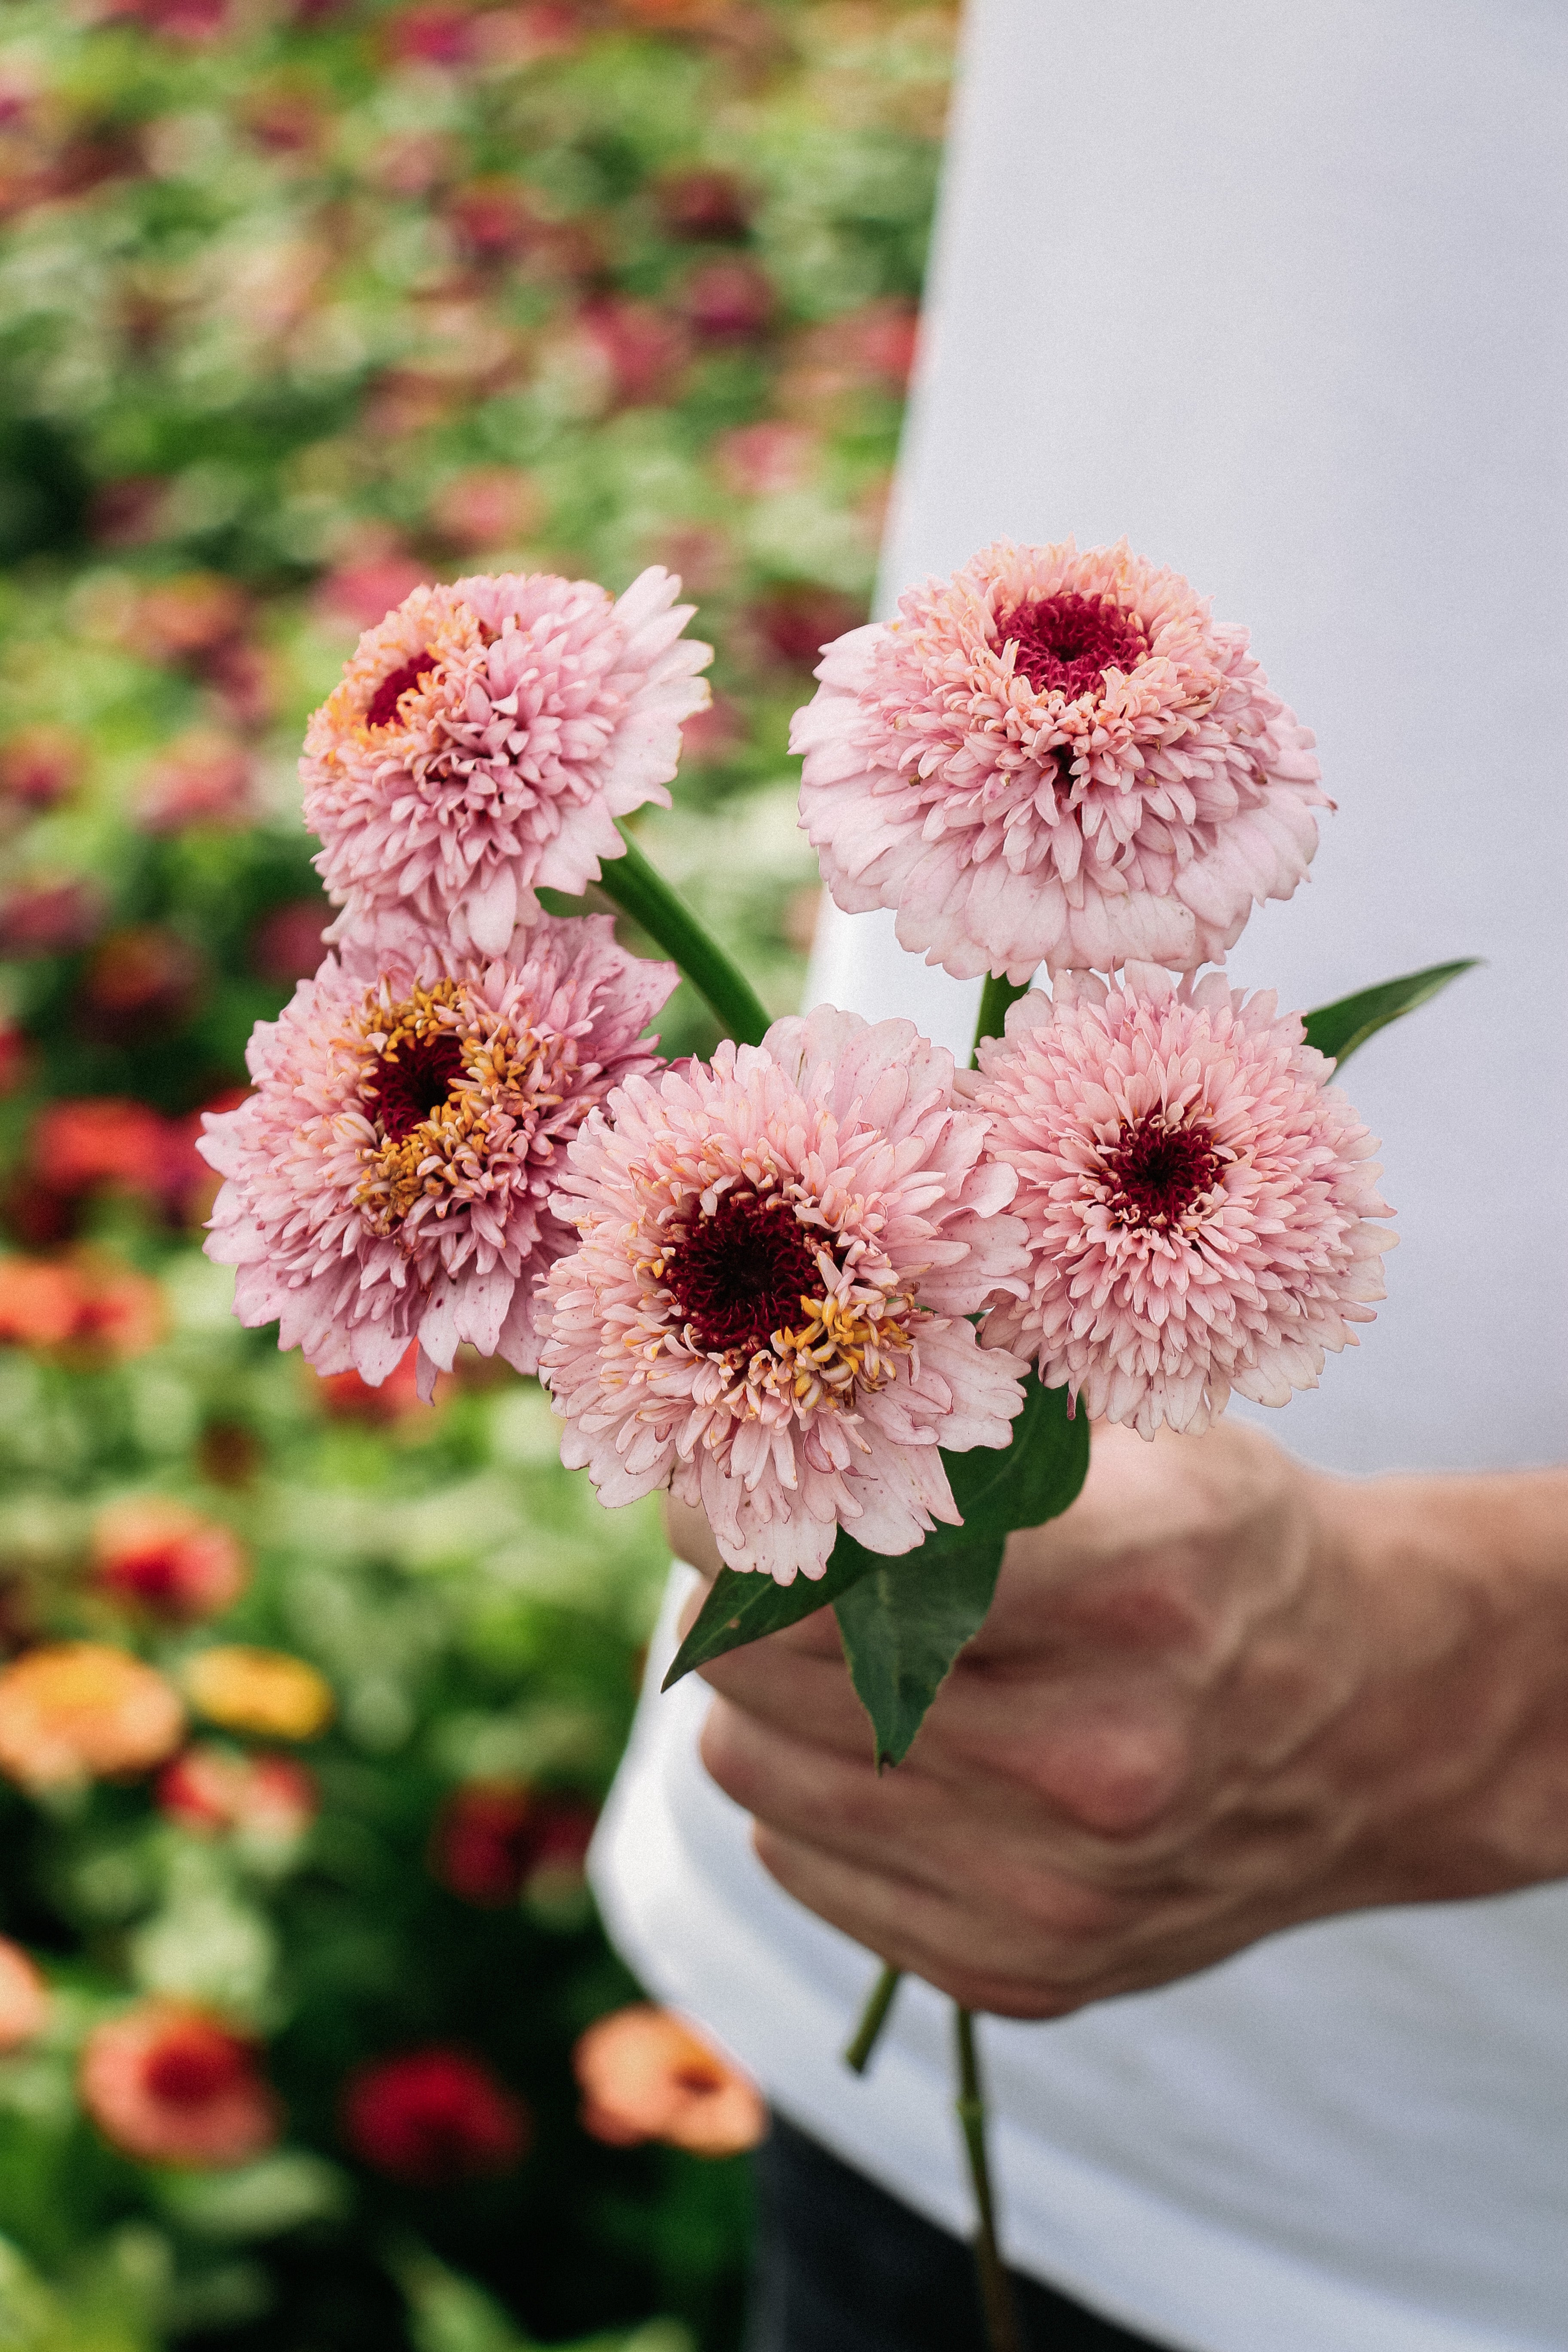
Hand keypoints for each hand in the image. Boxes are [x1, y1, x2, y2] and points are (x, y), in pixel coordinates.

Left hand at [669, 1425, 1567, 2017]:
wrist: (1370, 1720)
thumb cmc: (1221, 1539)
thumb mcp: (1127, 1428)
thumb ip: (949, 1405)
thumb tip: (751, 1391)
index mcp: (1123, 1585)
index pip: (826, 1553)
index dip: (730, 1506)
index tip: (716, 1476)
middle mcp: (1089, 1759)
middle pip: (754, 1659)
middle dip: (735, 1587)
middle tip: (778, 1548)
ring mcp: (1052, 1887)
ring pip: (749, 1762)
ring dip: (762, 1689)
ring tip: (850, 1643)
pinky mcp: (1021, 1970)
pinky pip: (793, 1858)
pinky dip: (809, 1788)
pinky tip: (903, 1740)